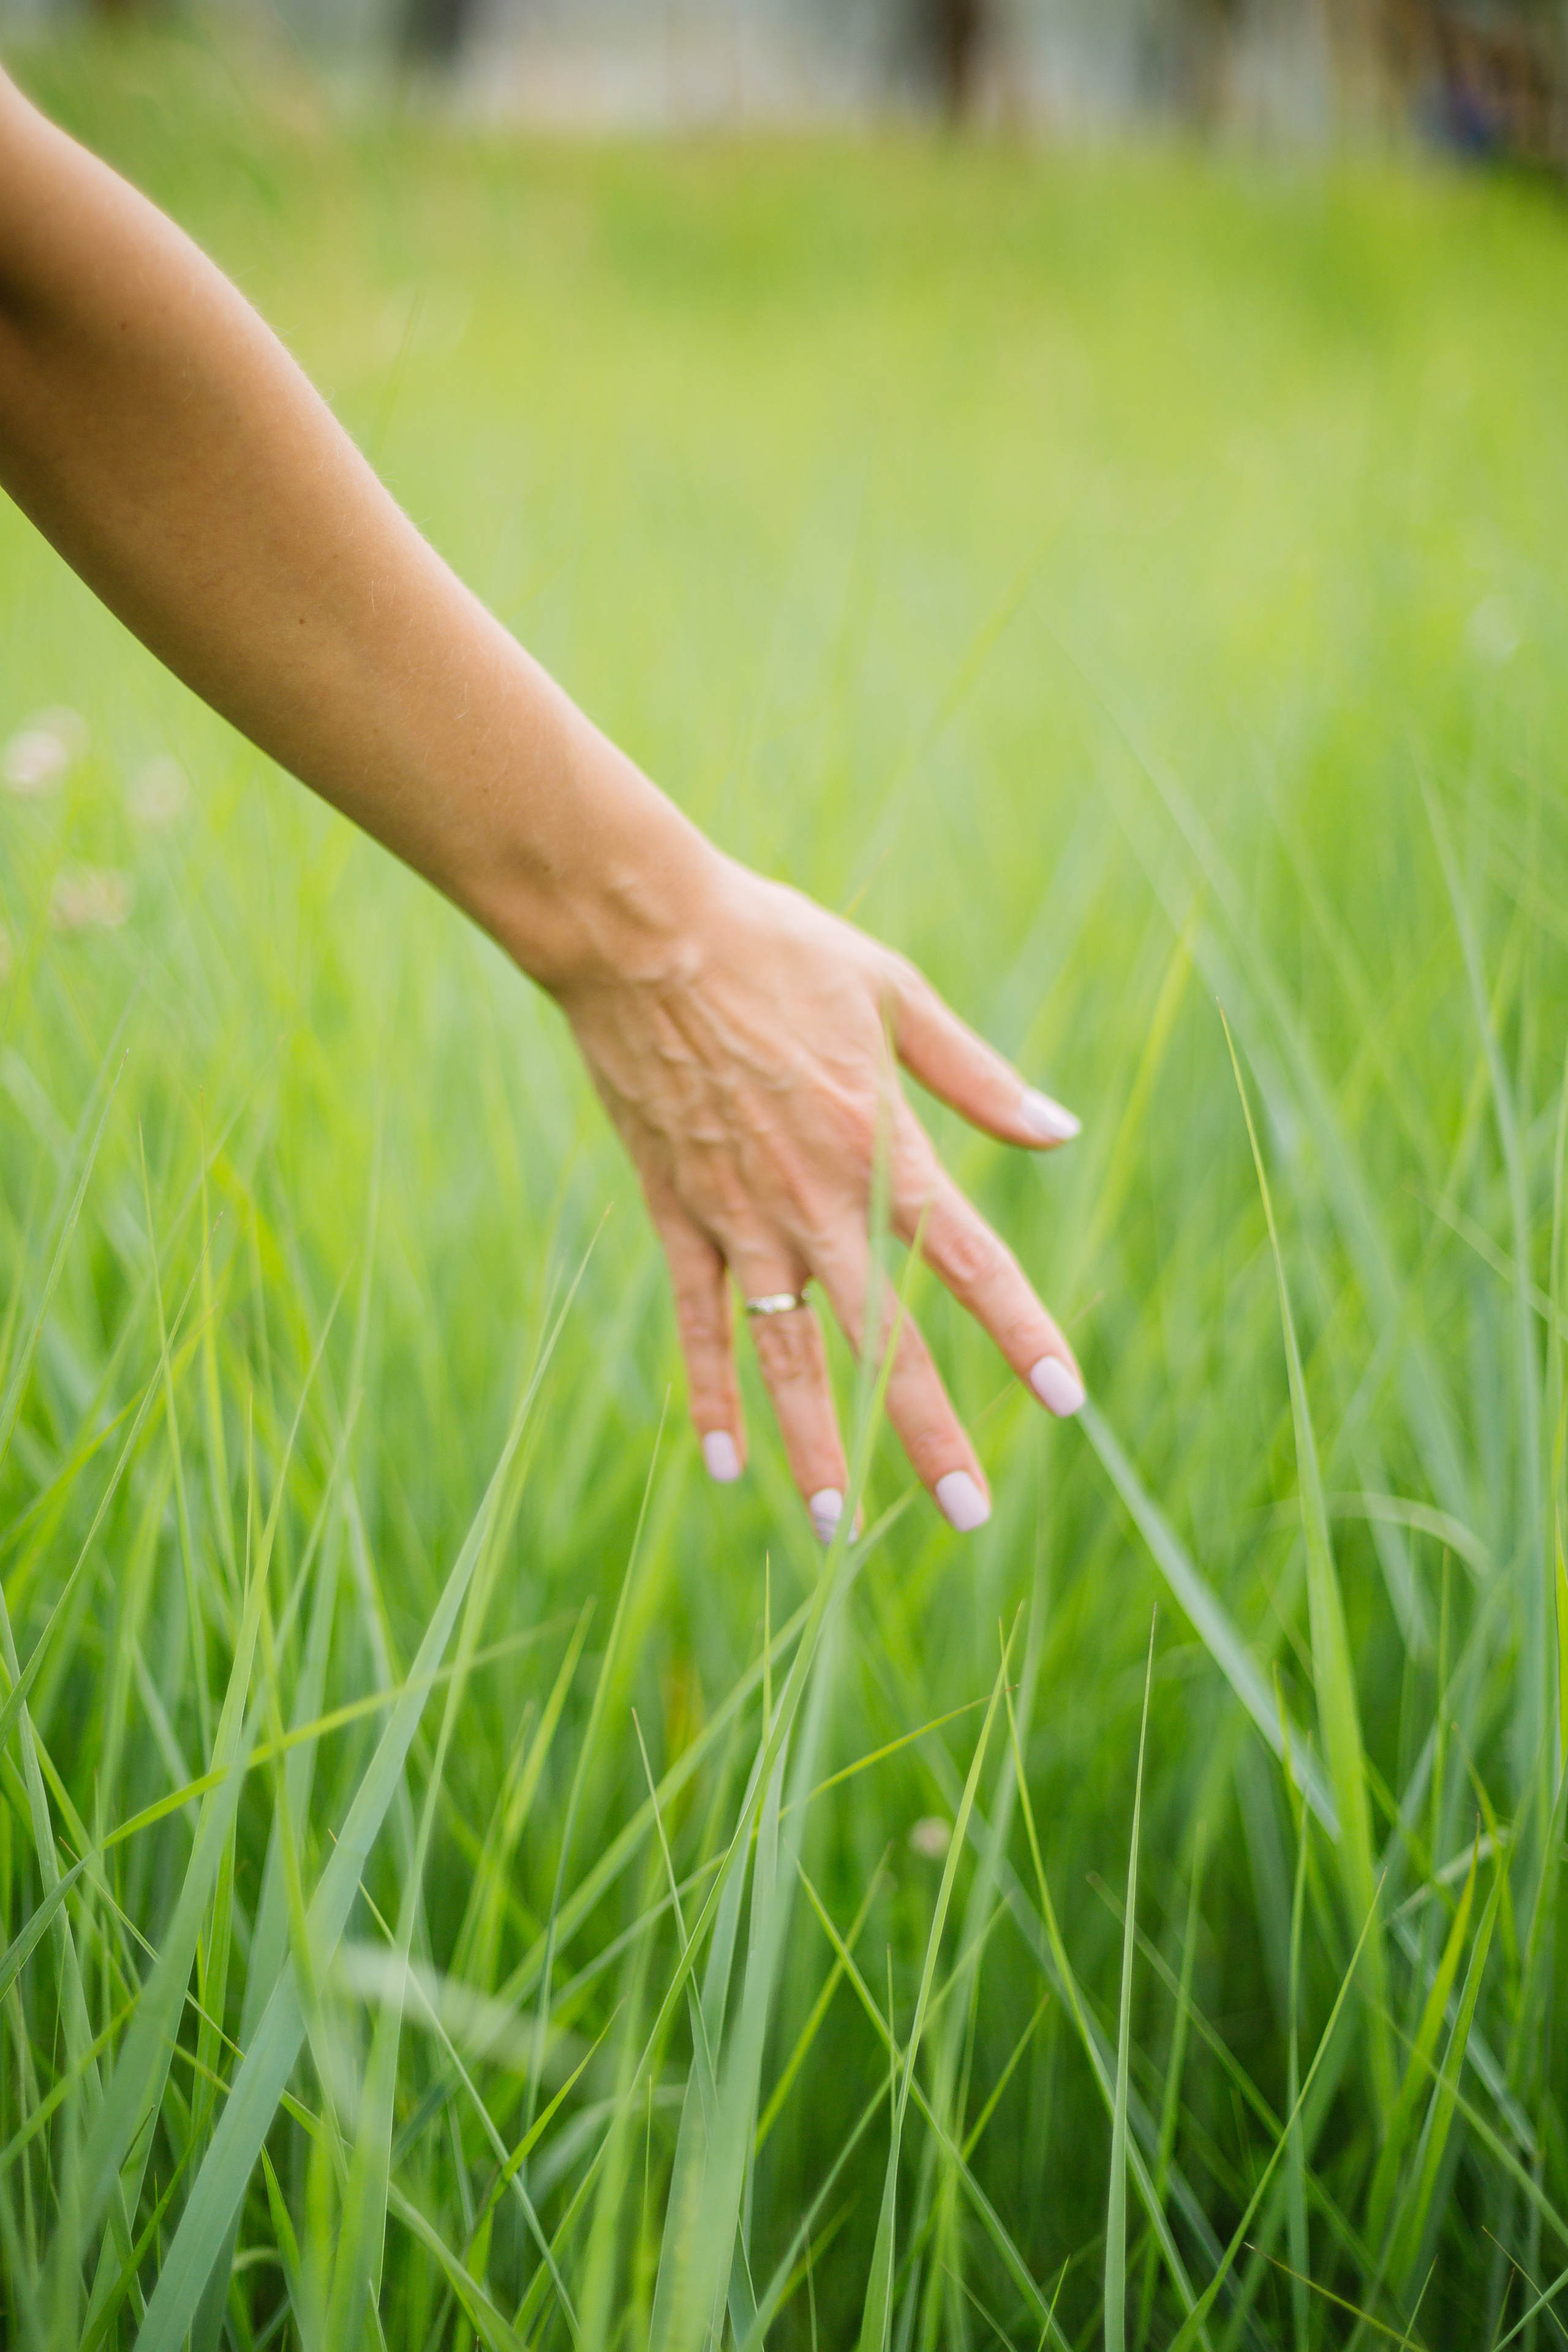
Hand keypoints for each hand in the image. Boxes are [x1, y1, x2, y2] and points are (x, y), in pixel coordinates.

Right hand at [559, 852, 1085, 1538]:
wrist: (641, 933)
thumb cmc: (776, 946)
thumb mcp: (893, 992)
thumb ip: (974, 1076)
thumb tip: (1060, 1130)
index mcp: (877, 1143)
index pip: (967, 1260)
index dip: (1019, 1332)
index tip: (1064, 1399)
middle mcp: (812, 1199)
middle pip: (883, 1338)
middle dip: (928, 1430)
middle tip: (968, 1513)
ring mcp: (737, 1215)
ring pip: (784, 1356)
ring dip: (815, 1443)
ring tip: (839, 1529)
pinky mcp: (677, 1213)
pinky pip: (699, 1322)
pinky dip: (710, 1395)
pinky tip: (726, 1468)